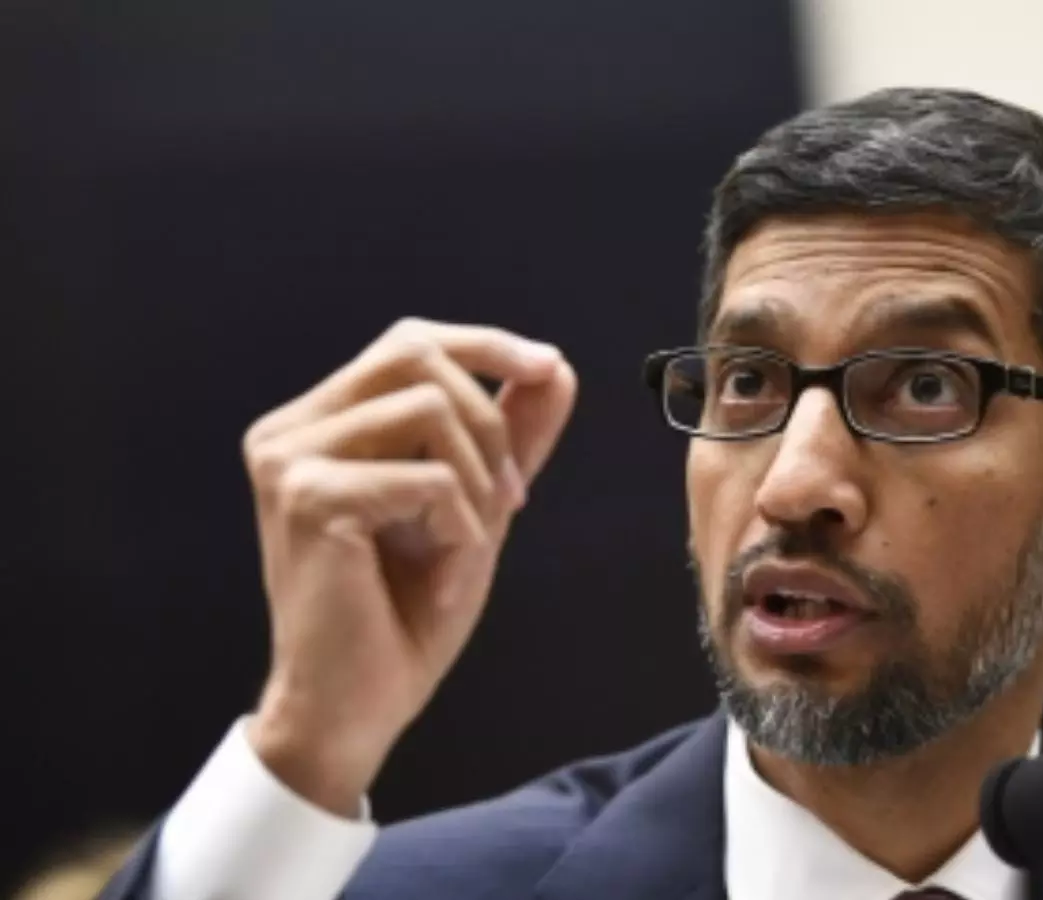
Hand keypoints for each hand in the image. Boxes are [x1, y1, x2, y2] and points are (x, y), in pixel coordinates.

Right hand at [240, 318, 576, 814]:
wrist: (356, 707)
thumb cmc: (404, 614)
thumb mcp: (475, 508)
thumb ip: (511, 436)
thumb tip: (557, 368)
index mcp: (320, 423)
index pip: (409, 342)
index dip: (486, 344)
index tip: (549, 368)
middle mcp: (291, 430)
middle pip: (419, 358)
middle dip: (490, 426)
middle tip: (506, 502)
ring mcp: (289, 460)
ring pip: (430, 411)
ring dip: (476, 486)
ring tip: (463, 549)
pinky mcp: (308, 498)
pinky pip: (429, 479)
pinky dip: (460, 532)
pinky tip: (442, 581)